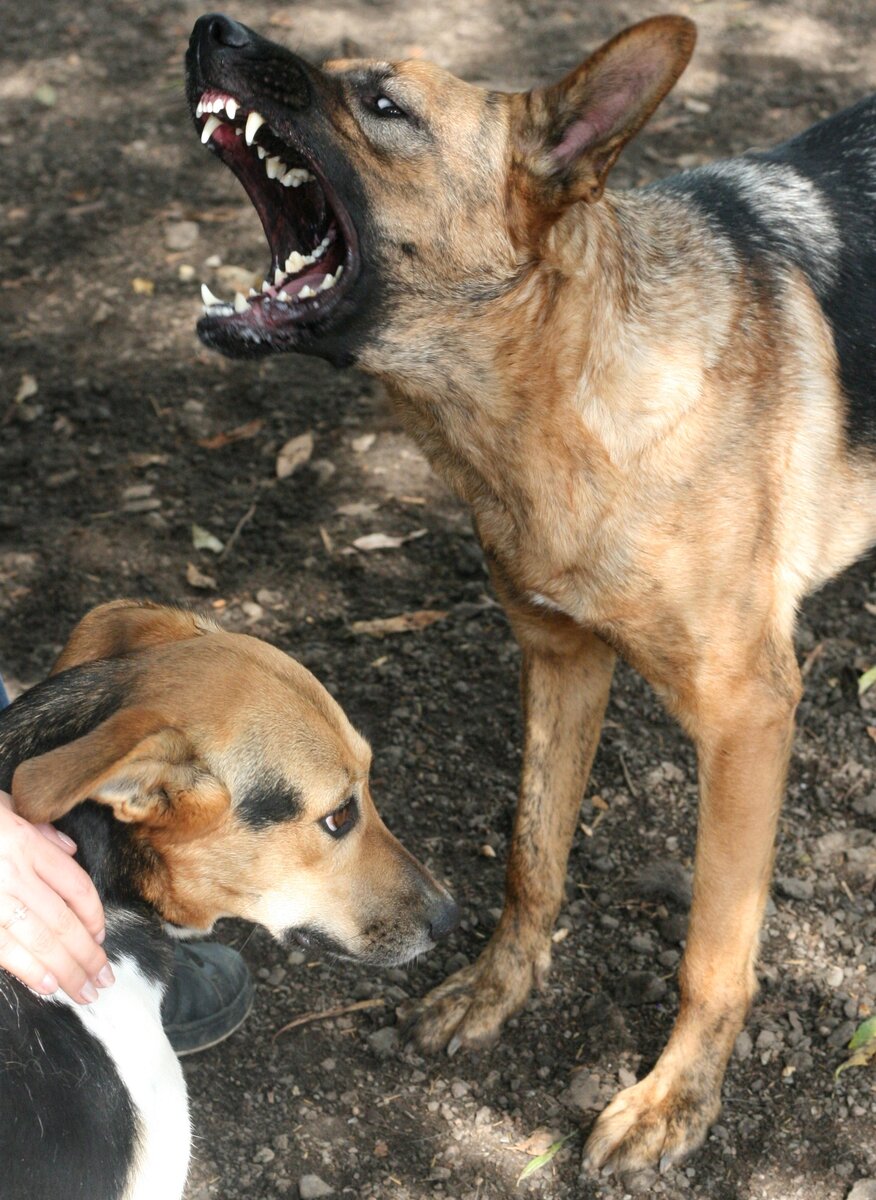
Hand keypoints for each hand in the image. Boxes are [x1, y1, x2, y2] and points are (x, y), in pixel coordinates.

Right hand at [0, 790, 112, 1002]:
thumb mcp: (4, 806)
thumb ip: (39, 830)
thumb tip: (68, 851)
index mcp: (26, 843)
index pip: (75, 885)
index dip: (94, 915)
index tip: (101, 938)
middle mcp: (12, 872)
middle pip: (63, 920)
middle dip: (88, 955)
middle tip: (104, 978)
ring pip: (39, 939)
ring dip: (66, 970)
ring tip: (84, 991)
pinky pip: (3, 949)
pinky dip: (28, 970)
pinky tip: (47, 985)